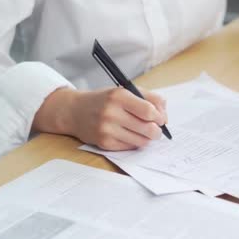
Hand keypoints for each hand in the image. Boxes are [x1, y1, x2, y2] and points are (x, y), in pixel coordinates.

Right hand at [33, 87, 166, 150]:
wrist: (74, 111)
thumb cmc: (104, 101)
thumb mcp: (124, 91)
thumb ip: (148, 98)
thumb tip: (165, 116)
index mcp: (118, 96)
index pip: (148, 110)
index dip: (160, 117)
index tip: (161, 119)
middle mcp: (111, 112)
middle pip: (148, 128)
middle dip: (157, 131)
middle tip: (157, 130)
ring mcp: (107, 129)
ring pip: (141, 140)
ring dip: (148, 138)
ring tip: (145, 133)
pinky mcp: (104, 143)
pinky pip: (130, 147)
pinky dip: (135, 142)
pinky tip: (131, 135)